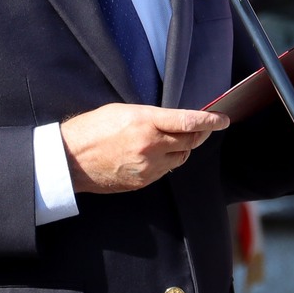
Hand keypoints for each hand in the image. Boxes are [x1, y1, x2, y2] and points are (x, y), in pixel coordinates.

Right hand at [60, 104, 229, 192]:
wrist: (70, 159)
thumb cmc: (93, 128)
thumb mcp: (124, 111)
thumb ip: (152, 117)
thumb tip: (174, 121)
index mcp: (145, 123)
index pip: (187, 122)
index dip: (210, 121)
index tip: (223, 119)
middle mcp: (150, 146)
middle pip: (189, 141)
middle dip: (199, 134)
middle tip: (202, 128)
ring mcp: (147, 167)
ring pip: (181, 158)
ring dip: (183, 148)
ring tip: (175, 139)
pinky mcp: (143, 181)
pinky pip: (166, 170)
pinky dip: (168, 161)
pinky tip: (159, 154)